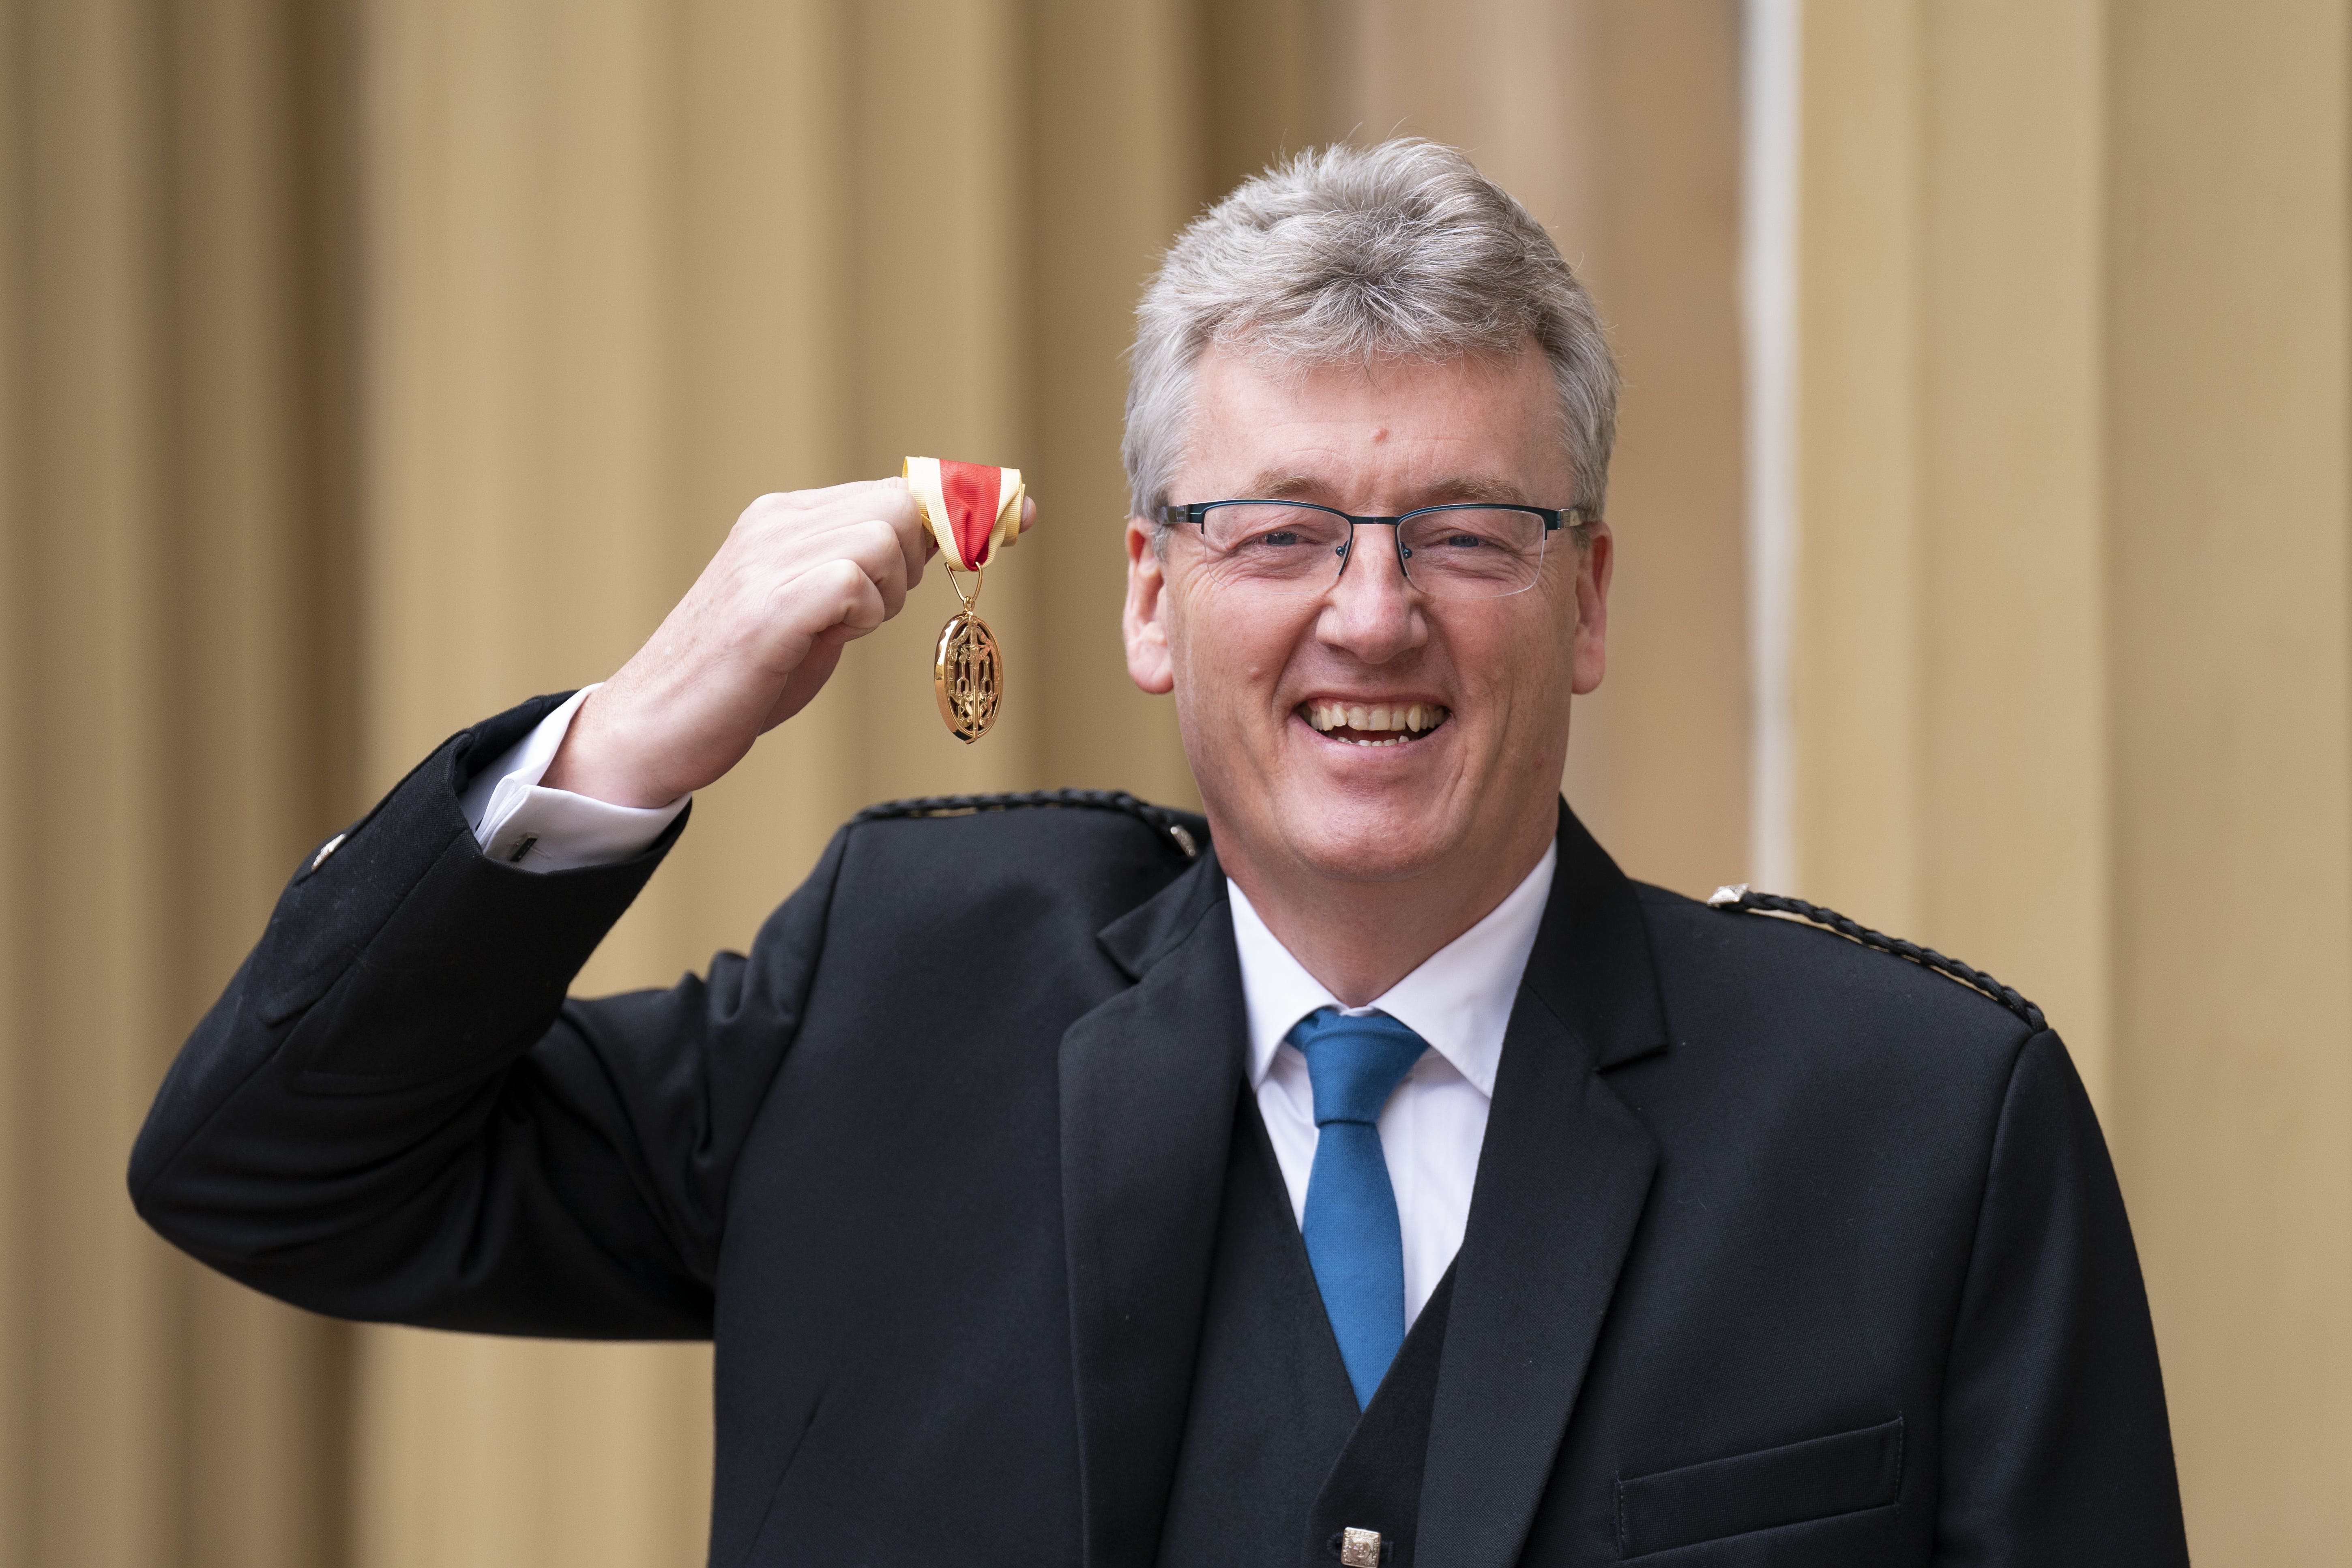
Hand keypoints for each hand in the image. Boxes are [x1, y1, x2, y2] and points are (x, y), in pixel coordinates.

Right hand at [542, 477, 1033, 806]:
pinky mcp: (766, 607)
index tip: (1025, 514)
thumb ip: (870, 574)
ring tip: (837, 631)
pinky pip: (853, 581)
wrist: (651, 728)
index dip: (965, 507)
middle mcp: (776, 524)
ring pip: (881, 538)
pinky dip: (860, 614)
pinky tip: (823, 637)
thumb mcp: (818, 612)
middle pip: (898, 508)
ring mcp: (767, 560)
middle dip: (917, 563)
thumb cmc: (740, 677)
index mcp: (785, 518)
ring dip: (885, 594)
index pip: (898, 489)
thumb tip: (944, 544)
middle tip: (870, 617)